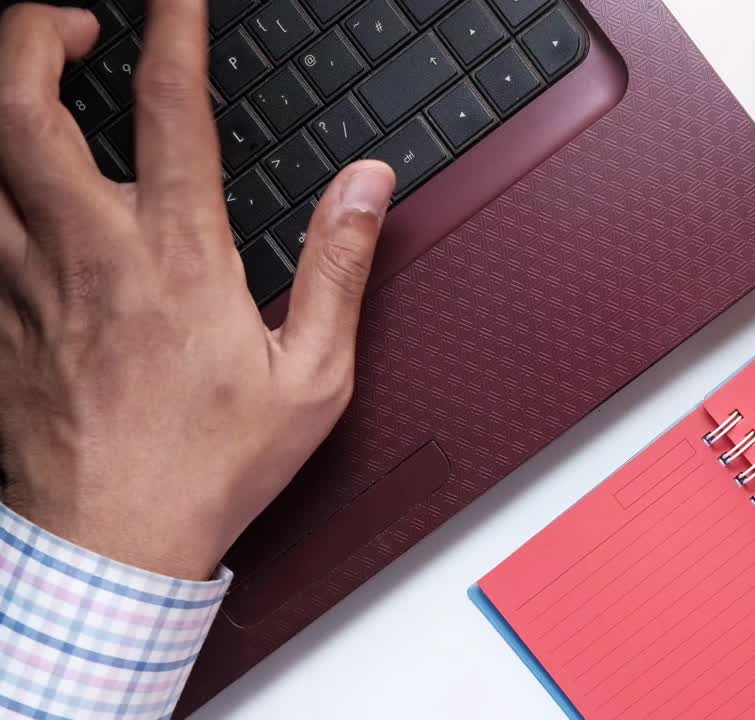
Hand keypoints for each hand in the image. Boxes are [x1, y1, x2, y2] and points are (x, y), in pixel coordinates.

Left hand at [0, 3, 395, 580]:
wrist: (113, 545)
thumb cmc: (212, 465)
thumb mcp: (312, 376)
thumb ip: (339, 266)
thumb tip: (367, 184)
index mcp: (178, 257)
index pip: (168, 108)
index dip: (172, 29)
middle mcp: (89, 253)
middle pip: (17, 104)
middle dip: (32, 35)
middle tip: (73, 22)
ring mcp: (26, 284)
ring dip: (0, 99)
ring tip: (34, 82)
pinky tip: (13, 192)